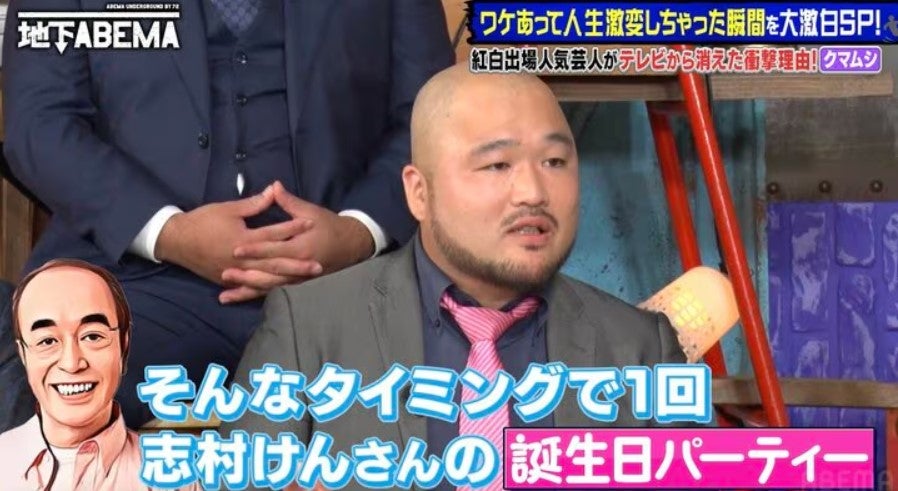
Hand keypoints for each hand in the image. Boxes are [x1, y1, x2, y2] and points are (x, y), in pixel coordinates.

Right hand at [155, 186, 313, 285]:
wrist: (176, 241)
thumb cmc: (203, 221)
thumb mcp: (228, 208)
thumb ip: (254, 204)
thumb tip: (273, 190)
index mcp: (244, 239)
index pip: (274, 233)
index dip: (293, 227)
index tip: (311, 223)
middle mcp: (242, 259)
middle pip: (275, 261)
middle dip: (298, 264)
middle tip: (319, 265)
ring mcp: (236, 272)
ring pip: (267, 277)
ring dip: (288, 278)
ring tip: (307, 278)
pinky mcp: (229, 280)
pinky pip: (251, 287)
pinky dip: (267, 288)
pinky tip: (283, 289)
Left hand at [218, 181, 374, 302]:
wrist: (351, 245)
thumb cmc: (330, 226)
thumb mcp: (311, 212)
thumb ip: (289, 202)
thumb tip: (273, 186)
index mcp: (300, 247)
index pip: (273, 249)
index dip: (255, 249)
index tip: (235, 248)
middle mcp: (297, 268)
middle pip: (268, 273)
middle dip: (245, 274)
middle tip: (224, 273)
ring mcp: (297, 279)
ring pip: (269, 287)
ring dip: (247, 290)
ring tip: (226, 293)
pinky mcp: (295, 284)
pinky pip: (273, 292)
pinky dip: (255, 295)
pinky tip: (239, 298)